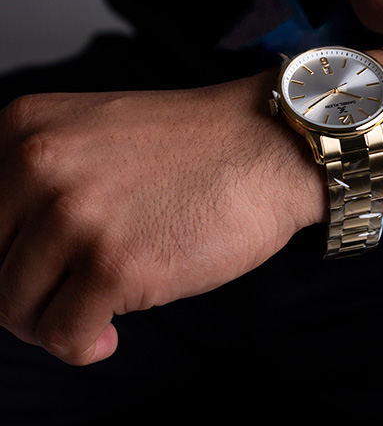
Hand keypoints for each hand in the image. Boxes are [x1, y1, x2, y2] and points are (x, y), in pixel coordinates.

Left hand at [0, 79, 322, 365]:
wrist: (265, 145)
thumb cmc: (188, 148)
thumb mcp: (90, 136)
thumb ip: (34, 184)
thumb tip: (4, 260)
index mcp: (23, 128)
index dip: (4, 258)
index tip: (33, 273)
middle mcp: (37, 164)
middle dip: (25, 294)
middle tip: (68, 293)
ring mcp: (74, 213)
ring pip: (13, 309)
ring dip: (54, 320)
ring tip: (95, 306)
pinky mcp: (114, 263)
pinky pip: (61, 337)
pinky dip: (83, 345)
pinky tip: (114, 328)